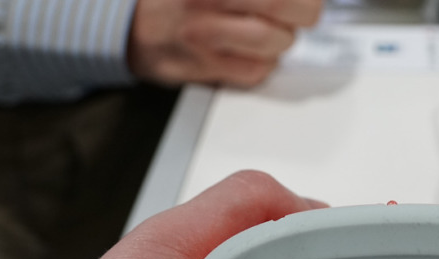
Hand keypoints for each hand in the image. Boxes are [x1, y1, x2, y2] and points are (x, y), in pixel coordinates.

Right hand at [128, 0, 323, 86]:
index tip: (308, 0)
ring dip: (284, 39)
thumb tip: (300, 2)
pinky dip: (265, 63)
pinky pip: (254, 72)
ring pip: (272, 43)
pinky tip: (253, 52)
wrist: (130, 24)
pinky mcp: (202, 67)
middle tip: (306, 12)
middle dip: (305, 11)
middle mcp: (205, 1)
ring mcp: (203, 35)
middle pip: (280, 4)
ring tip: (275, 31)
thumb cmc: (177, 0)